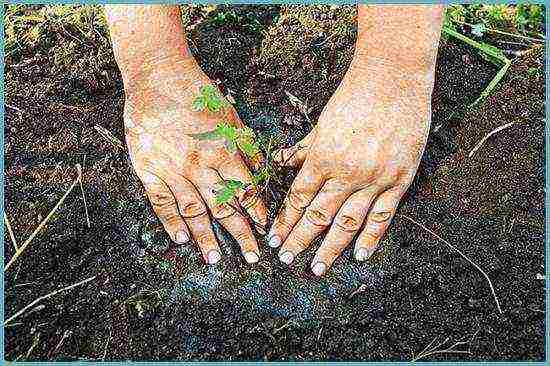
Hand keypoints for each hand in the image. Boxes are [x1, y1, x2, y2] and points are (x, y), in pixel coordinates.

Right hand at [124, 57, 266, 264]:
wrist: (158, 78)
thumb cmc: (198, 94)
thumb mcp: (232, 117)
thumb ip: (247, 147)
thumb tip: (261, 172)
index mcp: (223, 151)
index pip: (245, 190)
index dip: (257, 212)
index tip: (265, 228)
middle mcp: (200, 165)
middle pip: (223, 207)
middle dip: (240, 234)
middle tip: (251, 256)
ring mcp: (173, 170)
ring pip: (193, 210)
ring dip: (206, 237)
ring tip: (216, 258)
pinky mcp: (149, 169)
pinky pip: (162, 202)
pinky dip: (171, 222)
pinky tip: (181, 239)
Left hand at [268, 59, 435, 275]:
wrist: (394, 80)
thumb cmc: (355, 97)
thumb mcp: (322, 122)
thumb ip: (303, 148)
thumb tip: (281, 163)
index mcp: (323, 157)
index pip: (298, 198)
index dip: (285, 221)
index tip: (275, 237)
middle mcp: (346, 173)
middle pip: (317, 215)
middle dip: (299, 239)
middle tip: (286, 258)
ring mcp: (374, 179)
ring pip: (347, 222)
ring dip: (329, 247)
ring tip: (316, 268)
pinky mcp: (399, 180)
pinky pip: (382, 215)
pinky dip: (370, 238)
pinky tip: (358, 255)